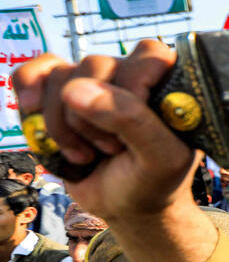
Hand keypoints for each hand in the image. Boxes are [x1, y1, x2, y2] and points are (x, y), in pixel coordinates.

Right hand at [13, 42, 193, 217]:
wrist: (125, 206)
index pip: (150, 55)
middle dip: (94, 118)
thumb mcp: (160, 159)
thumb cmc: (152, 180)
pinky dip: (28, 91)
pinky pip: (33, 73)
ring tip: (86, 153)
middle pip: (95, 65)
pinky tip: (33, 111)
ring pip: (61, 76)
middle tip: (112, 149)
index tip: (129, 130)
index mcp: (168, 82)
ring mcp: (93, 82)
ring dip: (64, 124)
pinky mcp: (59, 95)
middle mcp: (130, 73)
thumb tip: (77, 89)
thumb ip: (132, 121)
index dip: (133, 89)